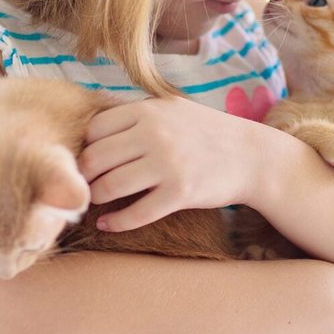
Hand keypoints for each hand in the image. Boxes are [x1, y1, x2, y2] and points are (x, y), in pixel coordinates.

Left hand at [76, 96, 258, 231]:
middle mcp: (154, 134)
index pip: (94, 129)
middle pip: (95, 158)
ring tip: (94, 203)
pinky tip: (107, 225)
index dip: (84, 147)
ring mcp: (167, 164)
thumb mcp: (171, 108)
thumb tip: (90, 130)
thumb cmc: (205, 132)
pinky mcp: (180, 193)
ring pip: (110, 187)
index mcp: (148, 110)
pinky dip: (115, 223)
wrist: (250, 155)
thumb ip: (136, 114)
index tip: (87, 161)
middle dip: (83, 176)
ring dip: (95, 199)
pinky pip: (135, 214)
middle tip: (83, 186)